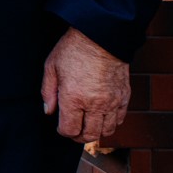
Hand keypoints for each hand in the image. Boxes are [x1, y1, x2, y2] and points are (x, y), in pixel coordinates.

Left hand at [42, 27, 129, 142]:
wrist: (101, 36)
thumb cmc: (72, 50)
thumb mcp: (51, 67)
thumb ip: (47, 92)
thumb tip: (48, 112)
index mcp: (73, 98)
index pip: (69, 130)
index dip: (63, 132)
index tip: (60, 126)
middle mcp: (94, 104)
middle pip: (89, 135)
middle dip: (78, 136)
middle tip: (73, 130)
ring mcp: (112, 102)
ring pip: (107, 131)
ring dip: (96, 132)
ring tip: (87, 124)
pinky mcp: (124, 97)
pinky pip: (120, 120)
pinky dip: (111, 123)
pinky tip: (102, 116)